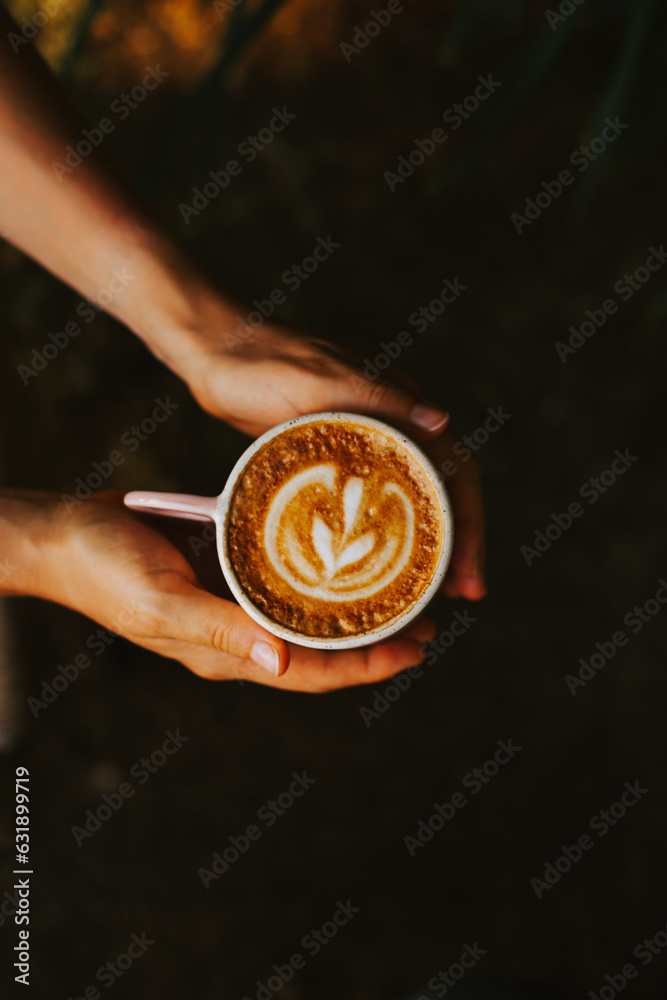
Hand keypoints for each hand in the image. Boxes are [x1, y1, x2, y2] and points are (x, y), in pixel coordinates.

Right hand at [44, 492, 434, 691]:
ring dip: (352, 613)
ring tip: (403, 597)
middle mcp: (235, 638)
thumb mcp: (161, 600)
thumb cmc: (105, 569)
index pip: (309, 673)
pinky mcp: (224, 574)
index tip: (414, 651)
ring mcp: (231, 608)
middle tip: (428, 624)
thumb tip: (281, 664)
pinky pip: (281, 585)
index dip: (363, 667)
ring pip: (304, 621)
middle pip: (318, 652)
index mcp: (224, 654)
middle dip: (373, 645)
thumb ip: (219, 630)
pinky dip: (318, 580)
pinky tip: (344, 560)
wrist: (65, 535)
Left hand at [165, 303, 485, 598]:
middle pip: (442, 491)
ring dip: (429, 544)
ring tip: (436, 592)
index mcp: (399, 405)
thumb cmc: (261, 366)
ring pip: (412, 500)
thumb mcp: (318, 382)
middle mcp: (393, 424)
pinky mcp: (337, 458)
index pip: (456, 468)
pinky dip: (388, 535)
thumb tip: (443, 420)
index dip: (468, 522)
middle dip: (458, 543)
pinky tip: (382, 568)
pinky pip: (375, 502)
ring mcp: (366, 443)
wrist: (214, 357)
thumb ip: (378, 399)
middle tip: (463, 594)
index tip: (468, 571)